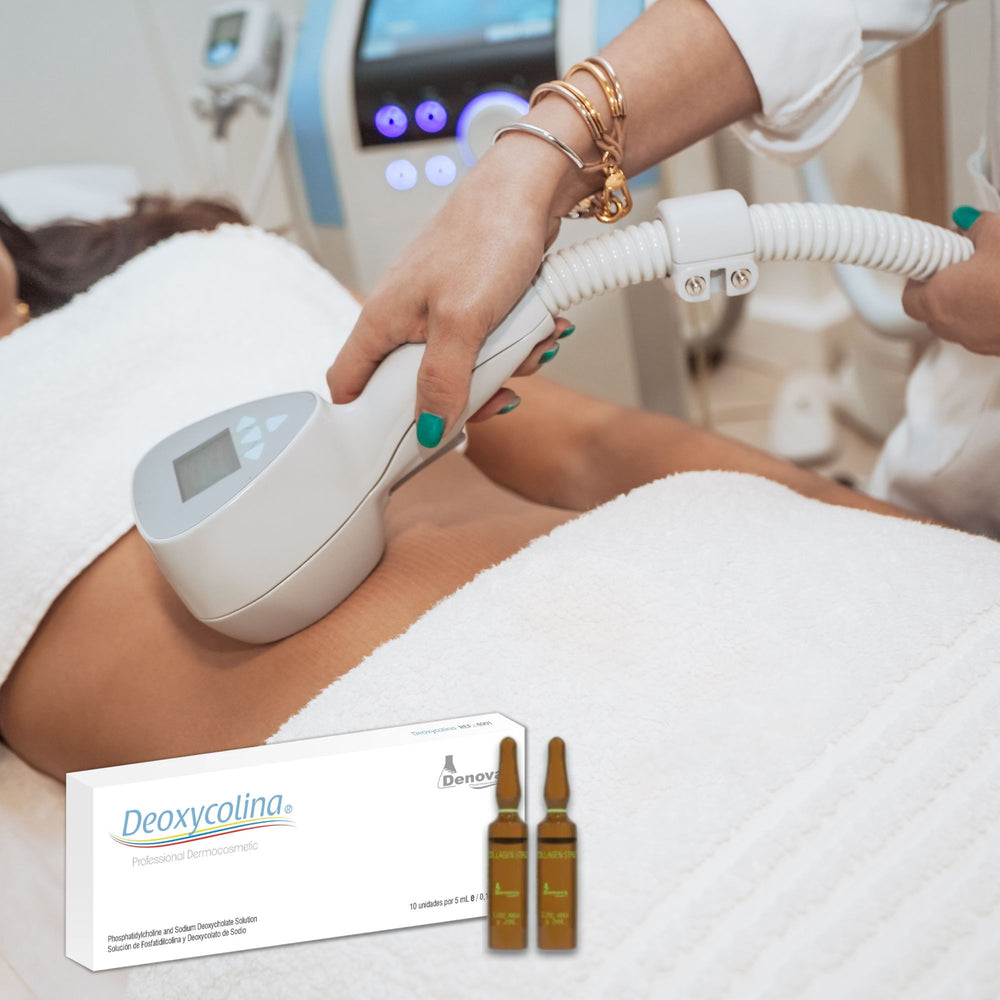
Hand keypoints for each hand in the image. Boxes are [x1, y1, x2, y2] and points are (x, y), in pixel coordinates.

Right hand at [327, 137, 573, 444]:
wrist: (530, 190)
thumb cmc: (486, 236)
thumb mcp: (462, 321)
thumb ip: (442, 381)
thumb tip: (428, 430)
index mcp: (382, 322)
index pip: (348, 384)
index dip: (364, 420)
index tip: (399, 442)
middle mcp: (403, 321)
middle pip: (418, 389)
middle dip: (464, 396)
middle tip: (497, 392)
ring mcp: (438, 315)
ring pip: (461, 372)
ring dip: (502, 368)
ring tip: (529, 343)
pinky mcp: (471, 308)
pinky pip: (487, 348)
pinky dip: (515, 345)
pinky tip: (538, 329)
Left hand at [901, 210, 999, 354]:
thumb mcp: (997, 235)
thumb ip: (977, 225)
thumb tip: (970, 221)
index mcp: (937, 299)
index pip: (910, 295)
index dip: (919, 278)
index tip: (931, 263)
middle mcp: (950, 325)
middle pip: (932, 310)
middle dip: (942, 288)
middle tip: (959, 268)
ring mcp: (973, 340)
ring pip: (958, 322)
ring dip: (966, 302)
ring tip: (987, 279)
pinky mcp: (994, 347)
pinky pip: (982, 329)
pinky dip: (987, 314)